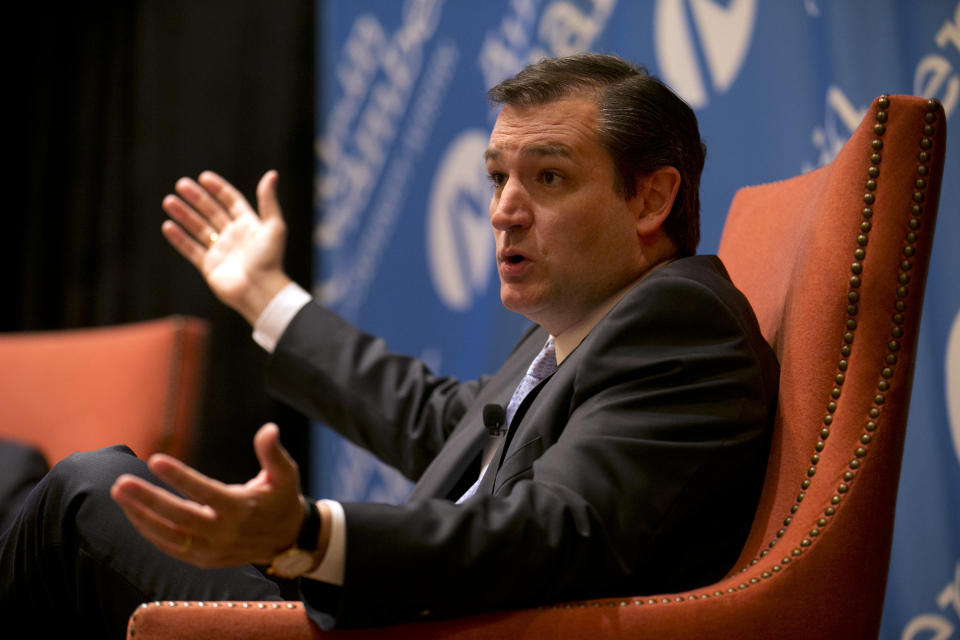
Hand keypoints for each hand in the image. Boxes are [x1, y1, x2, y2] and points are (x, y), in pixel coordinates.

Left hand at [110, 424, 303, 567]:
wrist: (287, 541)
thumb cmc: (282, 499)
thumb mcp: (285, 474)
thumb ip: (273, 453)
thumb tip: (269, 428)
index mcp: (242, 508)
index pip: (205, 492)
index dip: (180, 477)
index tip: (155, 460)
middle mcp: (225, 532)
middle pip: (179, 517)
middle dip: (148, 500)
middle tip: (122, 482)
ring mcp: (213, 550)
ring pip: (169, 536)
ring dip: (141, 516)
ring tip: (121, 495)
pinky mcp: (205, 560)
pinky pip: (171, 548)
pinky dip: (150, 532)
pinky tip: (133, 514)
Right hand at [161, 170, 291, 324]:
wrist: (261, 291)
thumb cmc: (270, 259)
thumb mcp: (274, 227)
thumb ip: (268, 201)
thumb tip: (272, 174)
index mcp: (249, 225)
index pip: (231, 201)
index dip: (218, 189)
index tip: (203, 177)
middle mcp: (234, 236)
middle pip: (212, 212)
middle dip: (196, 198)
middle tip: (181, 184)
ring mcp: (221, 251)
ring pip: (198, 228)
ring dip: (184, 214)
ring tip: (168, 201)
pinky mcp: (209, 266)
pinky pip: (191, 249)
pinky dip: (179, 238)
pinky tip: (167, 226)